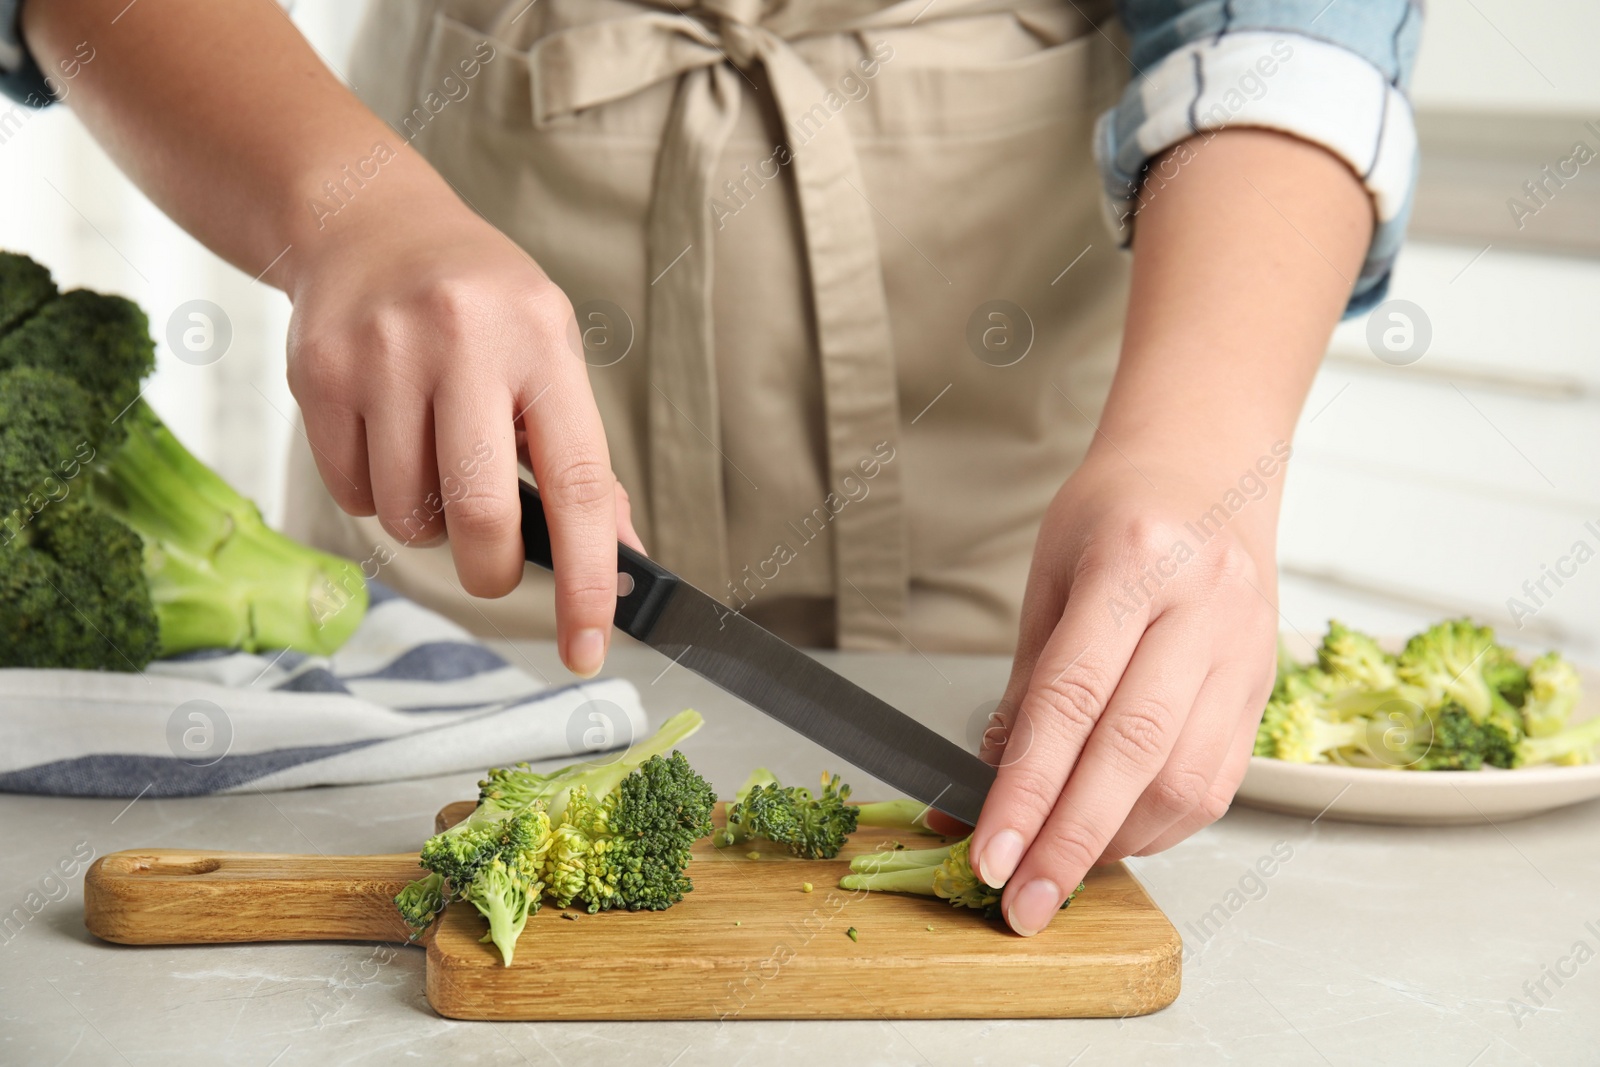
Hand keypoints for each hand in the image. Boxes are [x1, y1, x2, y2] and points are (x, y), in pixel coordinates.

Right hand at [283, 188, 641, 677]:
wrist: (368, 221)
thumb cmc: (480, 306)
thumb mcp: (550, 355)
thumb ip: (582, 458)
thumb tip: (620, 557)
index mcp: (543, 344)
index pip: (577, 485)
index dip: (588, 579)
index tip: (588, 649)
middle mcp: (465, 343)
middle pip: (480, 515)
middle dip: (490, 569)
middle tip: (493, 565)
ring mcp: (385, 356)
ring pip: (408, 514)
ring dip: (426, 524)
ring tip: (432, 463)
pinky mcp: (320, 373)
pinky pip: (351, 495)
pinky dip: (374, 498)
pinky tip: (386, 442)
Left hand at [968, 450, 1280, 934]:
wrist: (1209, 468)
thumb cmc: (1116, 510)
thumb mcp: (1051, 573)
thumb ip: (1032, 680)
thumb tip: (996, 778)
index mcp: (1136, 562)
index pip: (1072, 700)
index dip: (1027, 790)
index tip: (990, 853)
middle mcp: (1204, 608)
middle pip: (1133, 751)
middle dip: (1070, 842)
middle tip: (1021, 903)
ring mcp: (1246, 649)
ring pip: (1186, 779)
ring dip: (1117, 842)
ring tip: (1059, 873)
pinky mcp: (1265, 687)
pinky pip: (1217, 780)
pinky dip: (1160, 823)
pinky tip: (1116, 837)